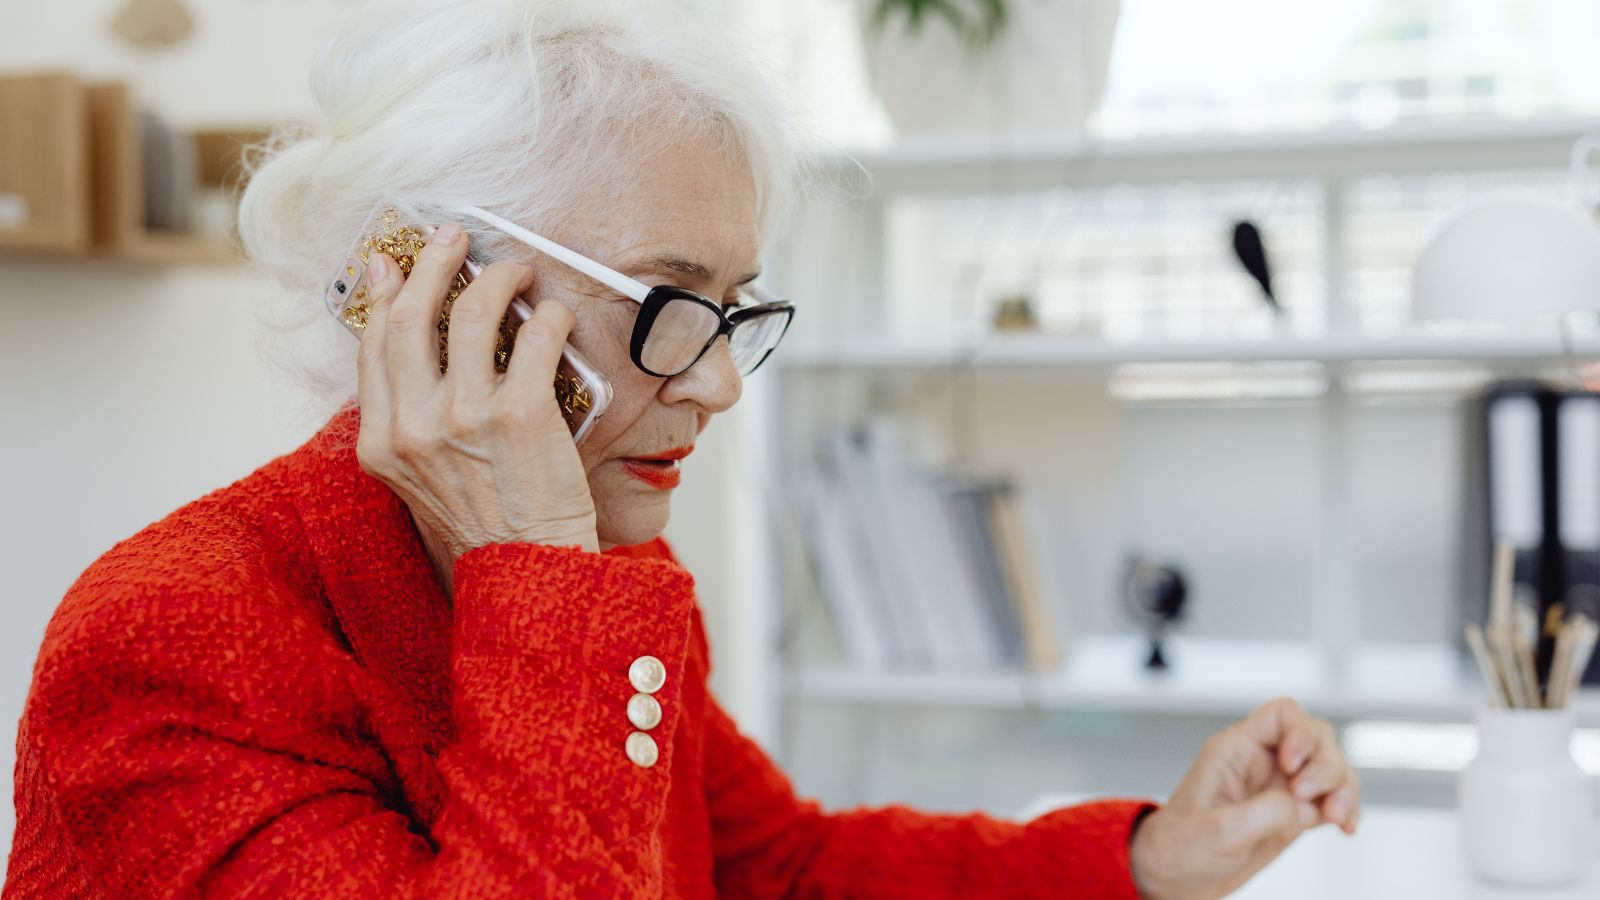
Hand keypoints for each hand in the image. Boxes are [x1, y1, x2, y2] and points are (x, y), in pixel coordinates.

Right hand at [353, 222, 599, 580]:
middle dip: (432, 264)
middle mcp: (415, 426)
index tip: (393, 263)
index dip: (385, 296)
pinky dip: (549, 316)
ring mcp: (465, 418)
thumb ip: (414, 427)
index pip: (375, 348)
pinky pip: (534, 339)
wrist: (529, 576)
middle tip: (453, 238)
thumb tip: (425, 362)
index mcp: (383, 444)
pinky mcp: (520, 415)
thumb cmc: (488, 530)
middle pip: (412, 317)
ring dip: (497, 278)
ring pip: (472, 314)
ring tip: (517, 269)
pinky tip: (557, 314)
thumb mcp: (425, 482)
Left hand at [1128, 697, 1359, 899]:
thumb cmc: (1180, 847)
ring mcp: (1281, 787)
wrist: (1177, 880)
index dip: (1299, 732)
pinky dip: (1347, 809)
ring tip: (1335, 818)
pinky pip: (1333, 799)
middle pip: (1316, 737)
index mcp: (1236, 751)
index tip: (1293, 766)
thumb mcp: (1217, 831)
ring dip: (1344, 788)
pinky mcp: (1294, 813)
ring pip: (1331, 767)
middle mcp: (1262, 762)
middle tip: (1308, 798)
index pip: (1282, 714)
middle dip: (1325, 765)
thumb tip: (1305, 806)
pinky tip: (1346, 827)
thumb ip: (1263, 813)